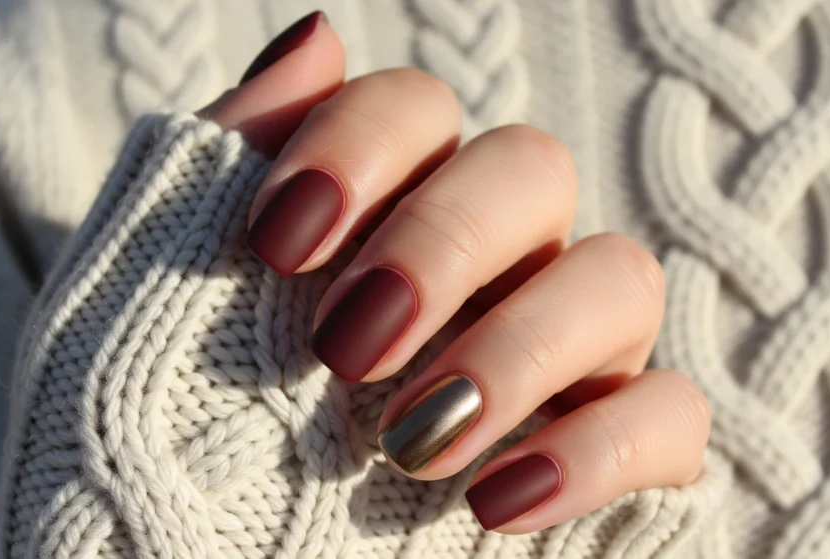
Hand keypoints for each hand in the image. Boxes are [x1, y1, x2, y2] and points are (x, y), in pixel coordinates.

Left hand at [201, 11, 709, 533]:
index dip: (358, 149)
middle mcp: (493, 262)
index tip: (279, 247)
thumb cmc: (174, 434)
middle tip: (348, 350)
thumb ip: (225, 163)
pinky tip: (495, 503)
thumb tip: (316, 38)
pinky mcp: (615, 452)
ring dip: (516, 349)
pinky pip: (670, 415)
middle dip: (443, 245)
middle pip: (533, 169)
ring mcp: (564, 353)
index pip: (418, 109)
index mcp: (390, 210)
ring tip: (411, 444)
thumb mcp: (160, 290)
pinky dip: (598, 450)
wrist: (197, 556)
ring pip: (621, 278)